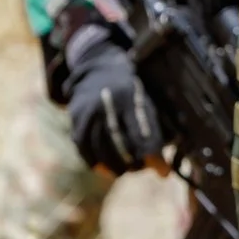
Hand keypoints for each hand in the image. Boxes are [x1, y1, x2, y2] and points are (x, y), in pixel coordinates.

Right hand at [64, 28, 163, 174]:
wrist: (99, 67)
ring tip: (125, 170)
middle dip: (133, 162)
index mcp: (129, 96)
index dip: (153, 155)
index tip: (163, 171)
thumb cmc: (130, 89)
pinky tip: (104, 168)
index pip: (142, 131)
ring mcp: (88, 110)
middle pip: (119, 142)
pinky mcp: (75, 118)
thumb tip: (163, 166)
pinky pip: (83, 146)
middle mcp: (107, 103)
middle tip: (141, 169)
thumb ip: (153, 129)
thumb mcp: (145, 100)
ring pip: (100, 147)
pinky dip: (94, 161)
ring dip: (114, 165)